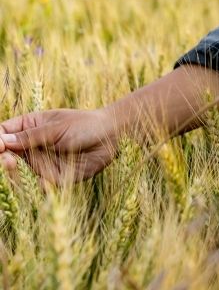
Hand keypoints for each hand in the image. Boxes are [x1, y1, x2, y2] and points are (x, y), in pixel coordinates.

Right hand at [0, 108, 117, 184]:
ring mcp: (40, 164)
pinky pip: (37, 188)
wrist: (113, 137)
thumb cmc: (87, 125)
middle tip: (7, 160)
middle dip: (2, 161)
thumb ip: (31, 137)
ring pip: (16, 175)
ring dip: (13, 175)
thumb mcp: (57, 128)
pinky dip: (36, 186)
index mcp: (30, 127)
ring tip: (13, 166)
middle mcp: (31, 148)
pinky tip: (42, 181)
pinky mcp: (52, 180)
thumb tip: (2, 141)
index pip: (4, 132)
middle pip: (5, 156)